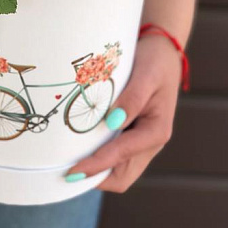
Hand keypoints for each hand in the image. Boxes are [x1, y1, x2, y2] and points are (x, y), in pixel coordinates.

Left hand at [66, 35, 181, 191]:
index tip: (72, 172)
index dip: (96, 166)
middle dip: (95, 177)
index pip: (121, 157)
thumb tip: (110, 122)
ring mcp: (142, 140)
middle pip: (121, 176)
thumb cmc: (155, 60)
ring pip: (119, 170)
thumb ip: (131, 99)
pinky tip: (81, 146)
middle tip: (64, 171)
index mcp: (156, 131)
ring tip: (69, 161)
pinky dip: (100, 157)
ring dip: (97, 170)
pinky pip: (117, 156)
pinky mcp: (134, 134)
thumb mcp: (145, 74)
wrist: (164, 50)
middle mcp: (151, 141)